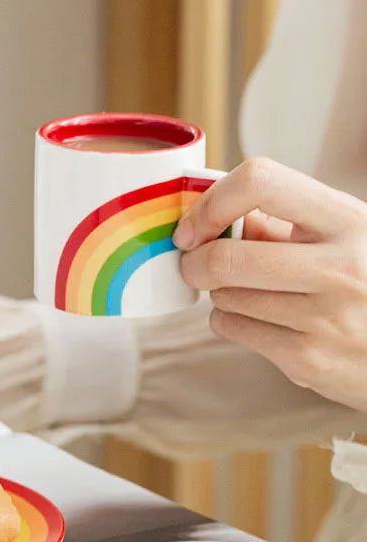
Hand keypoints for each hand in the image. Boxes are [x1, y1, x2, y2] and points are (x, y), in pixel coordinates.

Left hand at [174, 157, 366, 411]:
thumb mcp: (342, 236)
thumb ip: (281, 222)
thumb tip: (214, 219)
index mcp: (348, 220)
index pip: (260, 182)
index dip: (213, 202)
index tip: (195, 225)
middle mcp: (341, 266)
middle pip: (227, 257)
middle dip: (195, 261)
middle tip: (194, 263)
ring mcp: (326, 317)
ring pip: (224, 296)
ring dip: (220, 293)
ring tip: (250, 292)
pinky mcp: (309, 359)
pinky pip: (233, 328)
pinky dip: (230, 322)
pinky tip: (260, 320)